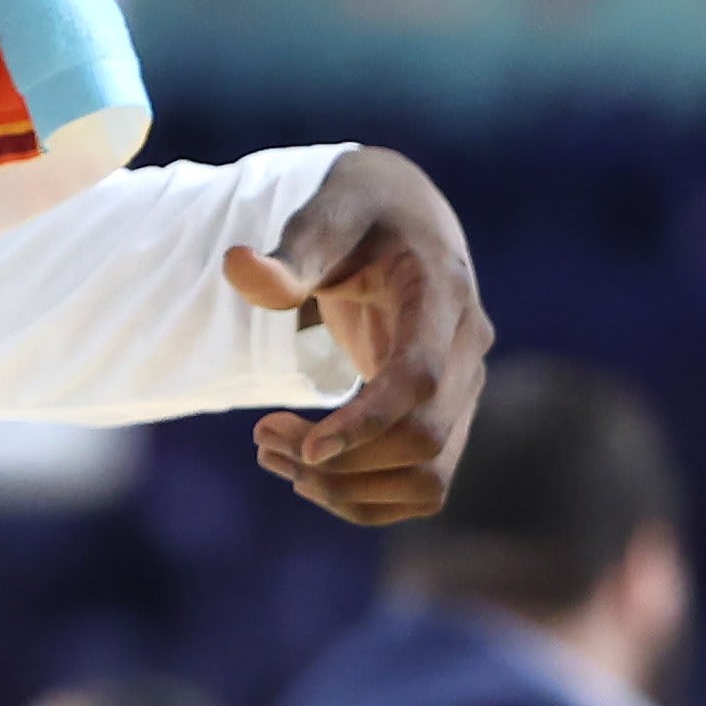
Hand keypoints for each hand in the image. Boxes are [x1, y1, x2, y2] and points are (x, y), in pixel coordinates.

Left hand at [223, 146, 492, 524]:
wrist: (403, 214)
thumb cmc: (358, 210)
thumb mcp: (324, 214)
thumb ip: (290, 250)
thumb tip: (239, 268)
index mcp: (443, 297)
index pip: (418, 381)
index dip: (364, 423)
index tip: (303, 447)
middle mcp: (466, 352)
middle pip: (425, 441)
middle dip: (341, 459)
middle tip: (262, 441)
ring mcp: (463, 389)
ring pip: (429, 477)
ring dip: (351, 488)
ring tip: (275, 457)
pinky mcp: (445, 414)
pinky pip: (422, 481)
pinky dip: (367, 495)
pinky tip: (308, 471)